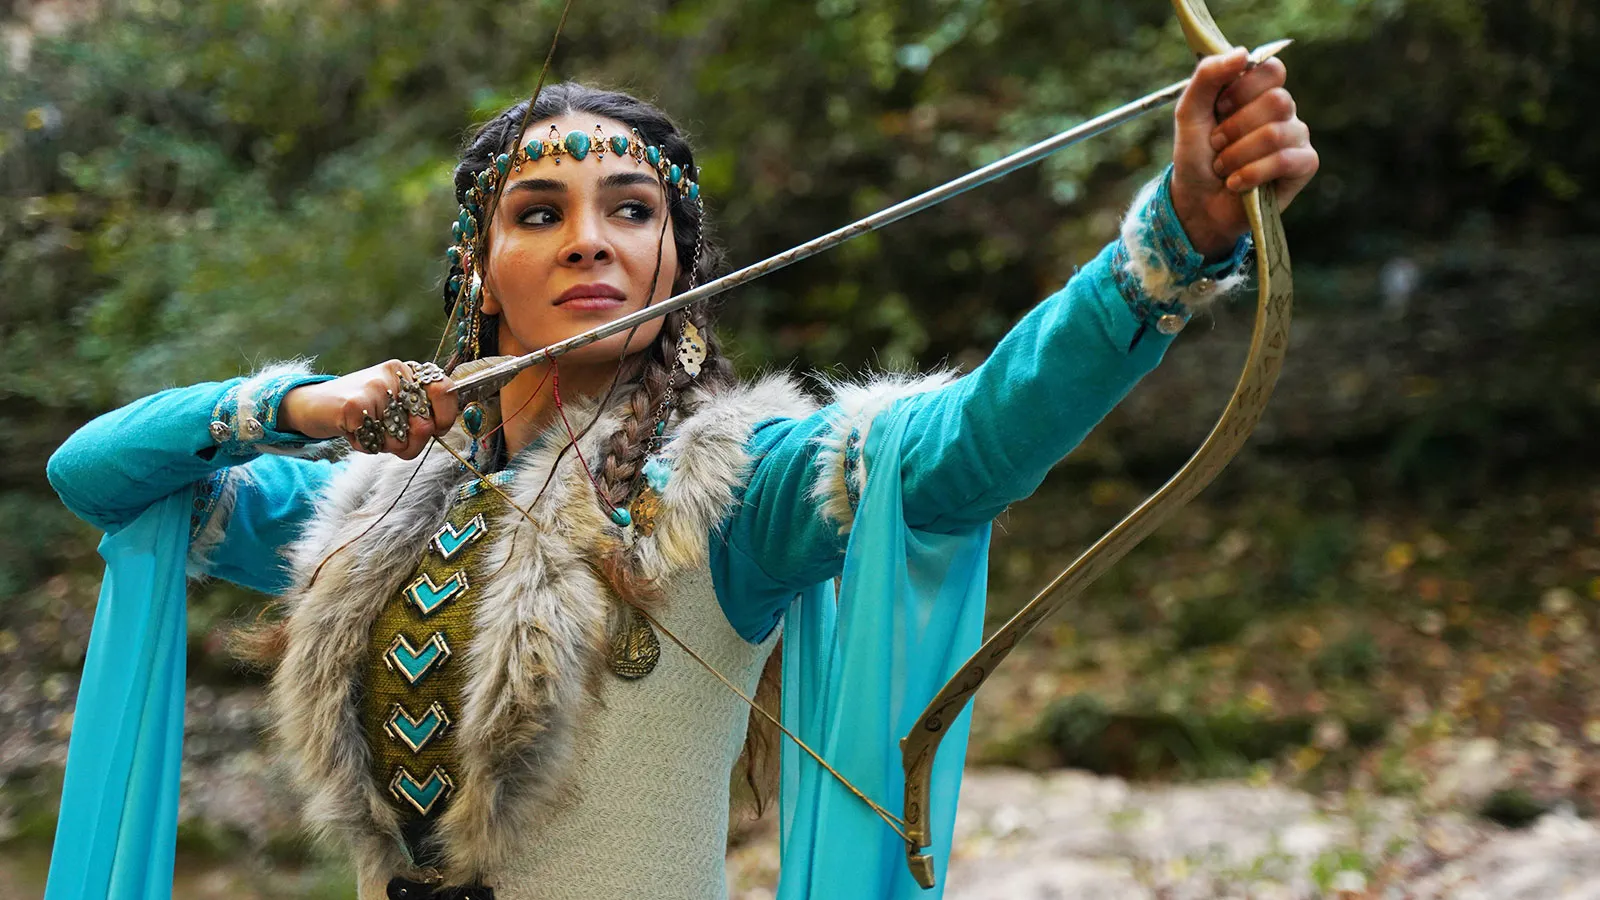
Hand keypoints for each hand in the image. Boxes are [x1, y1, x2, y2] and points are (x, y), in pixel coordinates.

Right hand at [279, 360, 459, 458]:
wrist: (312, 403)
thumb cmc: (360, 412)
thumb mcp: (394, 412)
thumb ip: (419, 421)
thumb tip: (430, 429)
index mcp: (408, 372)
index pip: (445, 389)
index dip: (444, 416)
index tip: (434, 428)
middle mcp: (395, 373)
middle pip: (425, 425)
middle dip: (410, 442)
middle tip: (388, 434)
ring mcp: (375, 387)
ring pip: (400, 439)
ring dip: (385, 446)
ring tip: (368, 431)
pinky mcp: (355, 405)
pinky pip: (375, 443)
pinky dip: (365, 446)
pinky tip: (353, 432)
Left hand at [1170, 48, 1318, 257]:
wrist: (1197, 202)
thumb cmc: (1197, 156)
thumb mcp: (1189, 113)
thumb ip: (1207, 77)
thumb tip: (1242, 52)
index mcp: (1259, 92)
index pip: (1271, 70)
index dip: (1242, 89)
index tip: (1218, 108)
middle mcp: (1283, 111)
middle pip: (1276, 101)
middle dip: (1235, 127)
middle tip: (1216, 143)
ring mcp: (1296, 136)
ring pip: (1276, 133)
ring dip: (1238, 154)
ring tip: (1223, 168)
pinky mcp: (1304, 165)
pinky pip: (1286, 160)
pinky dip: (1252, 173)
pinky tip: (1237, 183)